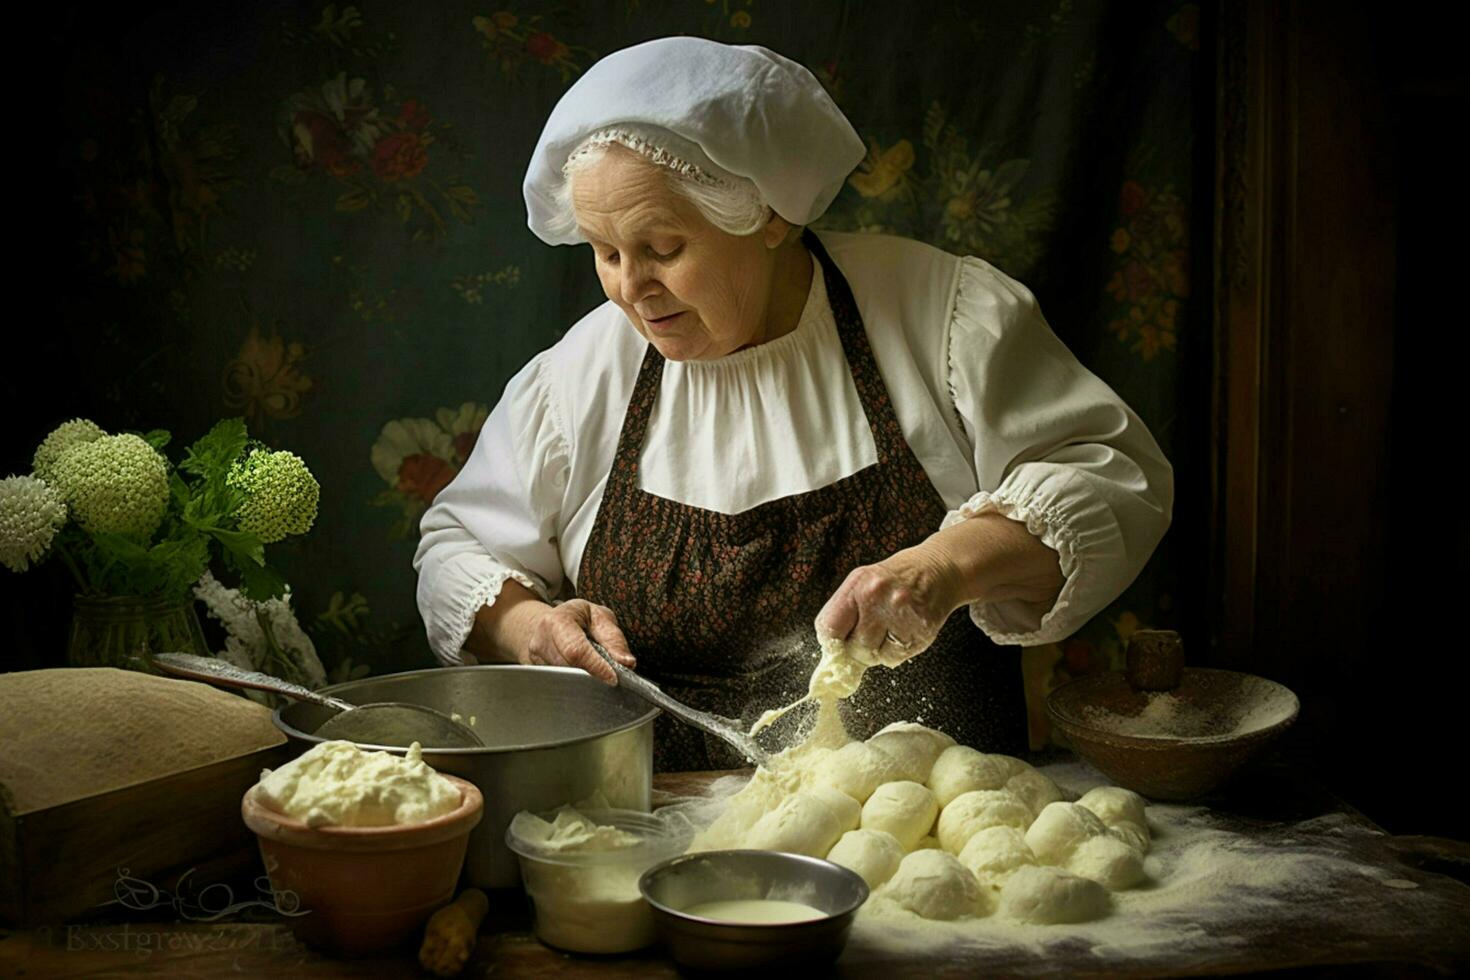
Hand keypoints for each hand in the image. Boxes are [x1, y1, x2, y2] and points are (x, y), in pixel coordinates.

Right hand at [520, 599, 635, 684]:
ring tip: (596, 669)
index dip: (596, 666)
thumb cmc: (579, 618)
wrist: (553, 621)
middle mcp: (541, 638)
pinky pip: (560, 682)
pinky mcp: (538, 670)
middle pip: (570, 667)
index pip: (576, 649)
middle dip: (593, 674)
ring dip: (585, 679)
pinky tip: (582, 672)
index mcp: (557, 620)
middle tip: (610, 674)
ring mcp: (536, 657)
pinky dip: (576, 681)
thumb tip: (626, 662)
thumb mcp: (601, 618)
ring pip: (565, 678)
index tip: (613, 678)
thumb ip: (614, 639)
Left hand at [815, 545, 959, 667]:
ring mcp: (901, 614)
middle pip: (853, 647)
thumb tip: (832, 656)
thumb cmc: (897, 578)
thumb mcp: (864, 583)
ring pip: (874, 656)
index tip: (836, 645)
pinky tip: (903, 633)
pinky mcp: (921, 630)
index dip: (831, 642)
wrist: (939, 569)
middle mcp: (878, 597)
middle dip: (857, 647)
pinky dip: (896, 653)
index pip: (828, 627)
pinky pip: (896, 659)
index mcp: (858, 584)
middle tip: (870, 632)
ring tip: (888, 629)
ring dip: (877, 651)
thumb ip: (845, 614)